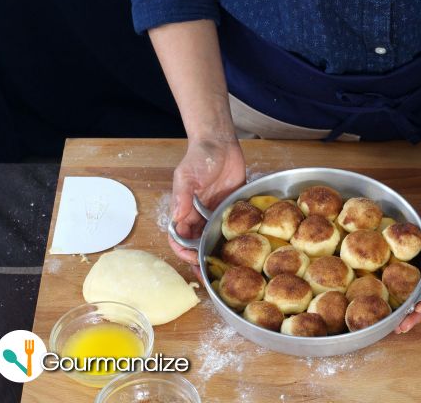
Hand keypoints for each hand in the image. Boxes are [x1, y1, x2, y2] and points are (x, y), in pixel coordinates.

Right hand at [168, 138, 245, 281]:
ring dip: (217, 254)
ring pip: (213, 240)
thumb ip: (182, 196)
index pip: (180, 238)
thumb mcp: (186, 175)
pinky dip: (234, 240)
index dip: (183, 252)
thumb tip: (177, 217)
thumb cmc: (199, 157)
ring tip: (227, 272)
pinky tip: (243, 252)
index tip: (193, 260)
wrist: (220, 143)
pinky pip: (232, 228)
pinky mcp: (232, 210)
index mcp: (184, 211)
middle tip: (210, 277)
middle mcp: (199, 216)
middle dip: (200, 261)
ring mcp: (215, 214)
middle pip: (197, 245)